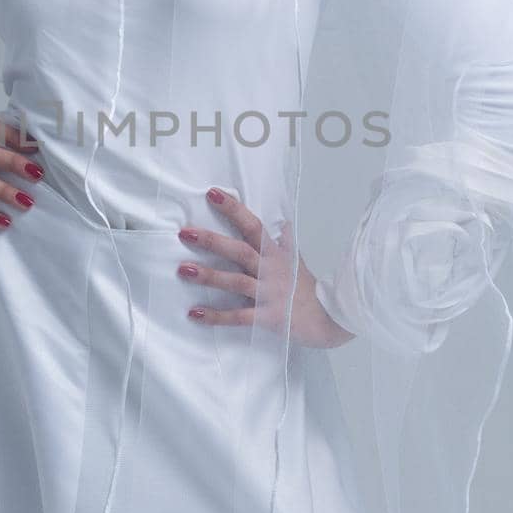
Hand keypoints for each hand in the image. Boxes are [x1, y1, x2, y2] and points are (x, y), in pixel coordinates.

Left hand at [176, 187, 355, 348]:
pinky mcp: (268, 318)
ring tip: (183, 270)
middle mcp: (272, 270)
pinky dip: (216, 316)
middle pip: (240, 252)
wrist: (329, 319)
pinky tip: (194, 313)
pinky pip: (238, 317)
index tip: (212, 193)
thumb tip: (282, 220)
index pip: (254, 225)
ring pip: (236, 282)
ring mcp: (270, 294)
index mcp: (276, 253)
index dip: (233, 209)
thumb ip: (285, 241)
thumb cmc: (307, 288)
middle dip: (212, 242)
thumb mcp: (296, 260)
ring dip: (209, 276)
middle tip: (185, 233)